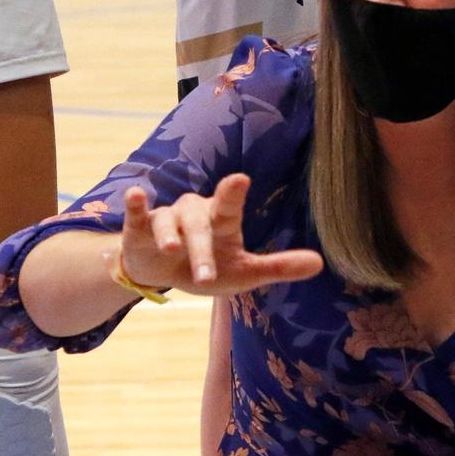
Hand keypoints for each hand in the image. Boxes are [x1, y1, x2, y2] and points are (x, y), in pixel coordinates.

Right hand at [117, 173, 322, 294]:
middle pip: (200, 225)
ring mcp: (166, 220)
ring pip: (168, 223)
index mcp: (222, 221)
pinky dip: (134, 206)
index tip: (240, 179)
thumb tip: (319, 264)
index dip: (233, 193)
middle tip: (206, 276)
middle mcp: (195, 214)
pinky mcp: (139, 230)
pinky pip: (136, 215)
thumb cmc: (209, 266)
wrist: (162, 275)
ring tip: (172, 250)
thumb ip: (278, 267)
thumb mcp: (243, 272)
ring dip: (169, 236)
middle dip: (202, 249)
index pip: (230, 207)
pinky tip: (135, 195)